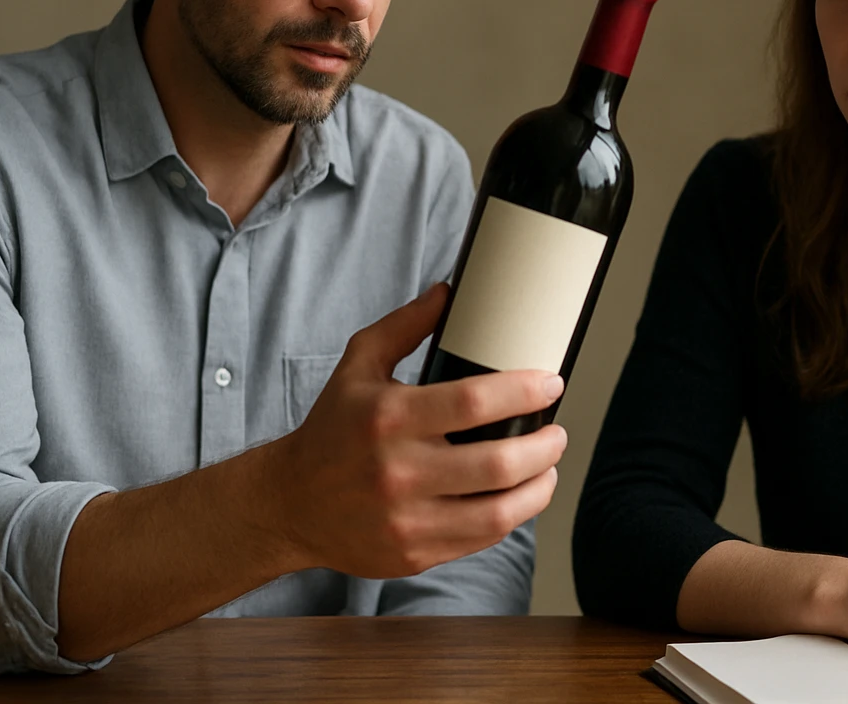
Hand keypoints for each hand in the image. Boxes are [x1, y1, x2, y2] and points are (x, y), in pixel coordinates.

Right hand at [270, 284, 567, 577]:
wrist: (289, 504)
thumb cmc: (332, 430)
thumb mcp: (358, 366)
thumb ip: (404, 326)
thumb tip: (448, 292)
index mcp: (388, 418)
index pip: (474, 403)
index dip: (524, 392)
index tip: (549, 384)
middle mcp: (398, 471)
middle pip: (498, 463)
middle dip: (545, 446)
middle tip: (557, 431)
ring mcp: (406, 520)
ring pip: (499, 512)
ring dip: (539, 487)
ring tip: (549, 467)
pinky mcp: (413, 555)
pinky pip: (480, 539)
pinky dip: (511, 516)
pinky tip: (519, 497)